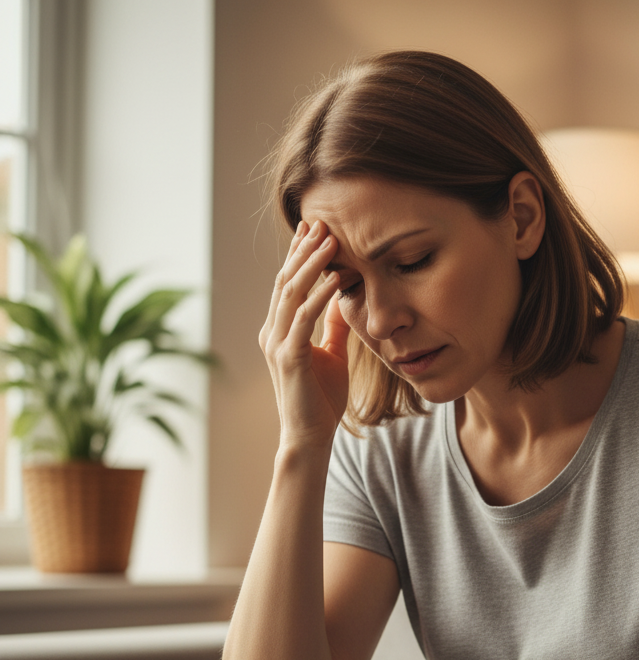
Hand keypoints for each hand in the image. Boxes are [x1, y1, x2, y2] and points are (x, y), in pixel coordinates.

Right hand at [259, 220, 349, 450]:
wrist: (310, 436)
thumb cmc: (321, 400)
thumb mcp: (332, 355)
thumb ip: (334, 327)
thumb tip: (344, 299)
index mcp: (280, 330)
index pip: (288, 285)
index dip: (299, 256)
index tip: (314, 229)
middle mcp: (272, 332)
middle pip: (285, 281)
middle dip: (302, 250)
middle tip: (320, 222)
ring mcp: (276, 344)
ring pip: (291, 293)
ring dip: (310, 264)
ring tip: (329, 240)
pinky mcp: (288, 358)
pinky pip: (304, 318)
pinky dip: (319, 296)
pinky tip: (335, 279)